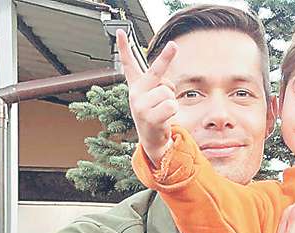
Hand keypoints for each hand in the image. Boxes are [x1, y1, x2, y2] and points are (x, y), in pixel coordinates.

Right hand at [116, 28, 177, 165]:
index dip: (124, 48)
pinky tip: (165, 118)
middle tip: (174, 45)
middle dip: (166, 57)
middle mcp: (135, 93)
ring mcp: (140, 105)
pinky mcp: (148, 117)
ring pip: (167, 92)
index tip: (120, 32)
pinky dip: (173, 111)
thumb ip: (160, 85)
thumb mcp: (154, 98)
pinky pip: (170, 105)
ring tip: (163, 110)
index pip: (128, 65)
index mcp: (136, 86)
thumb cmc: (155, 115)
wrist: (152, 140)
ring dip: (171, 101)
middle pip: (155, 72)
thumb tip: (167, 86)